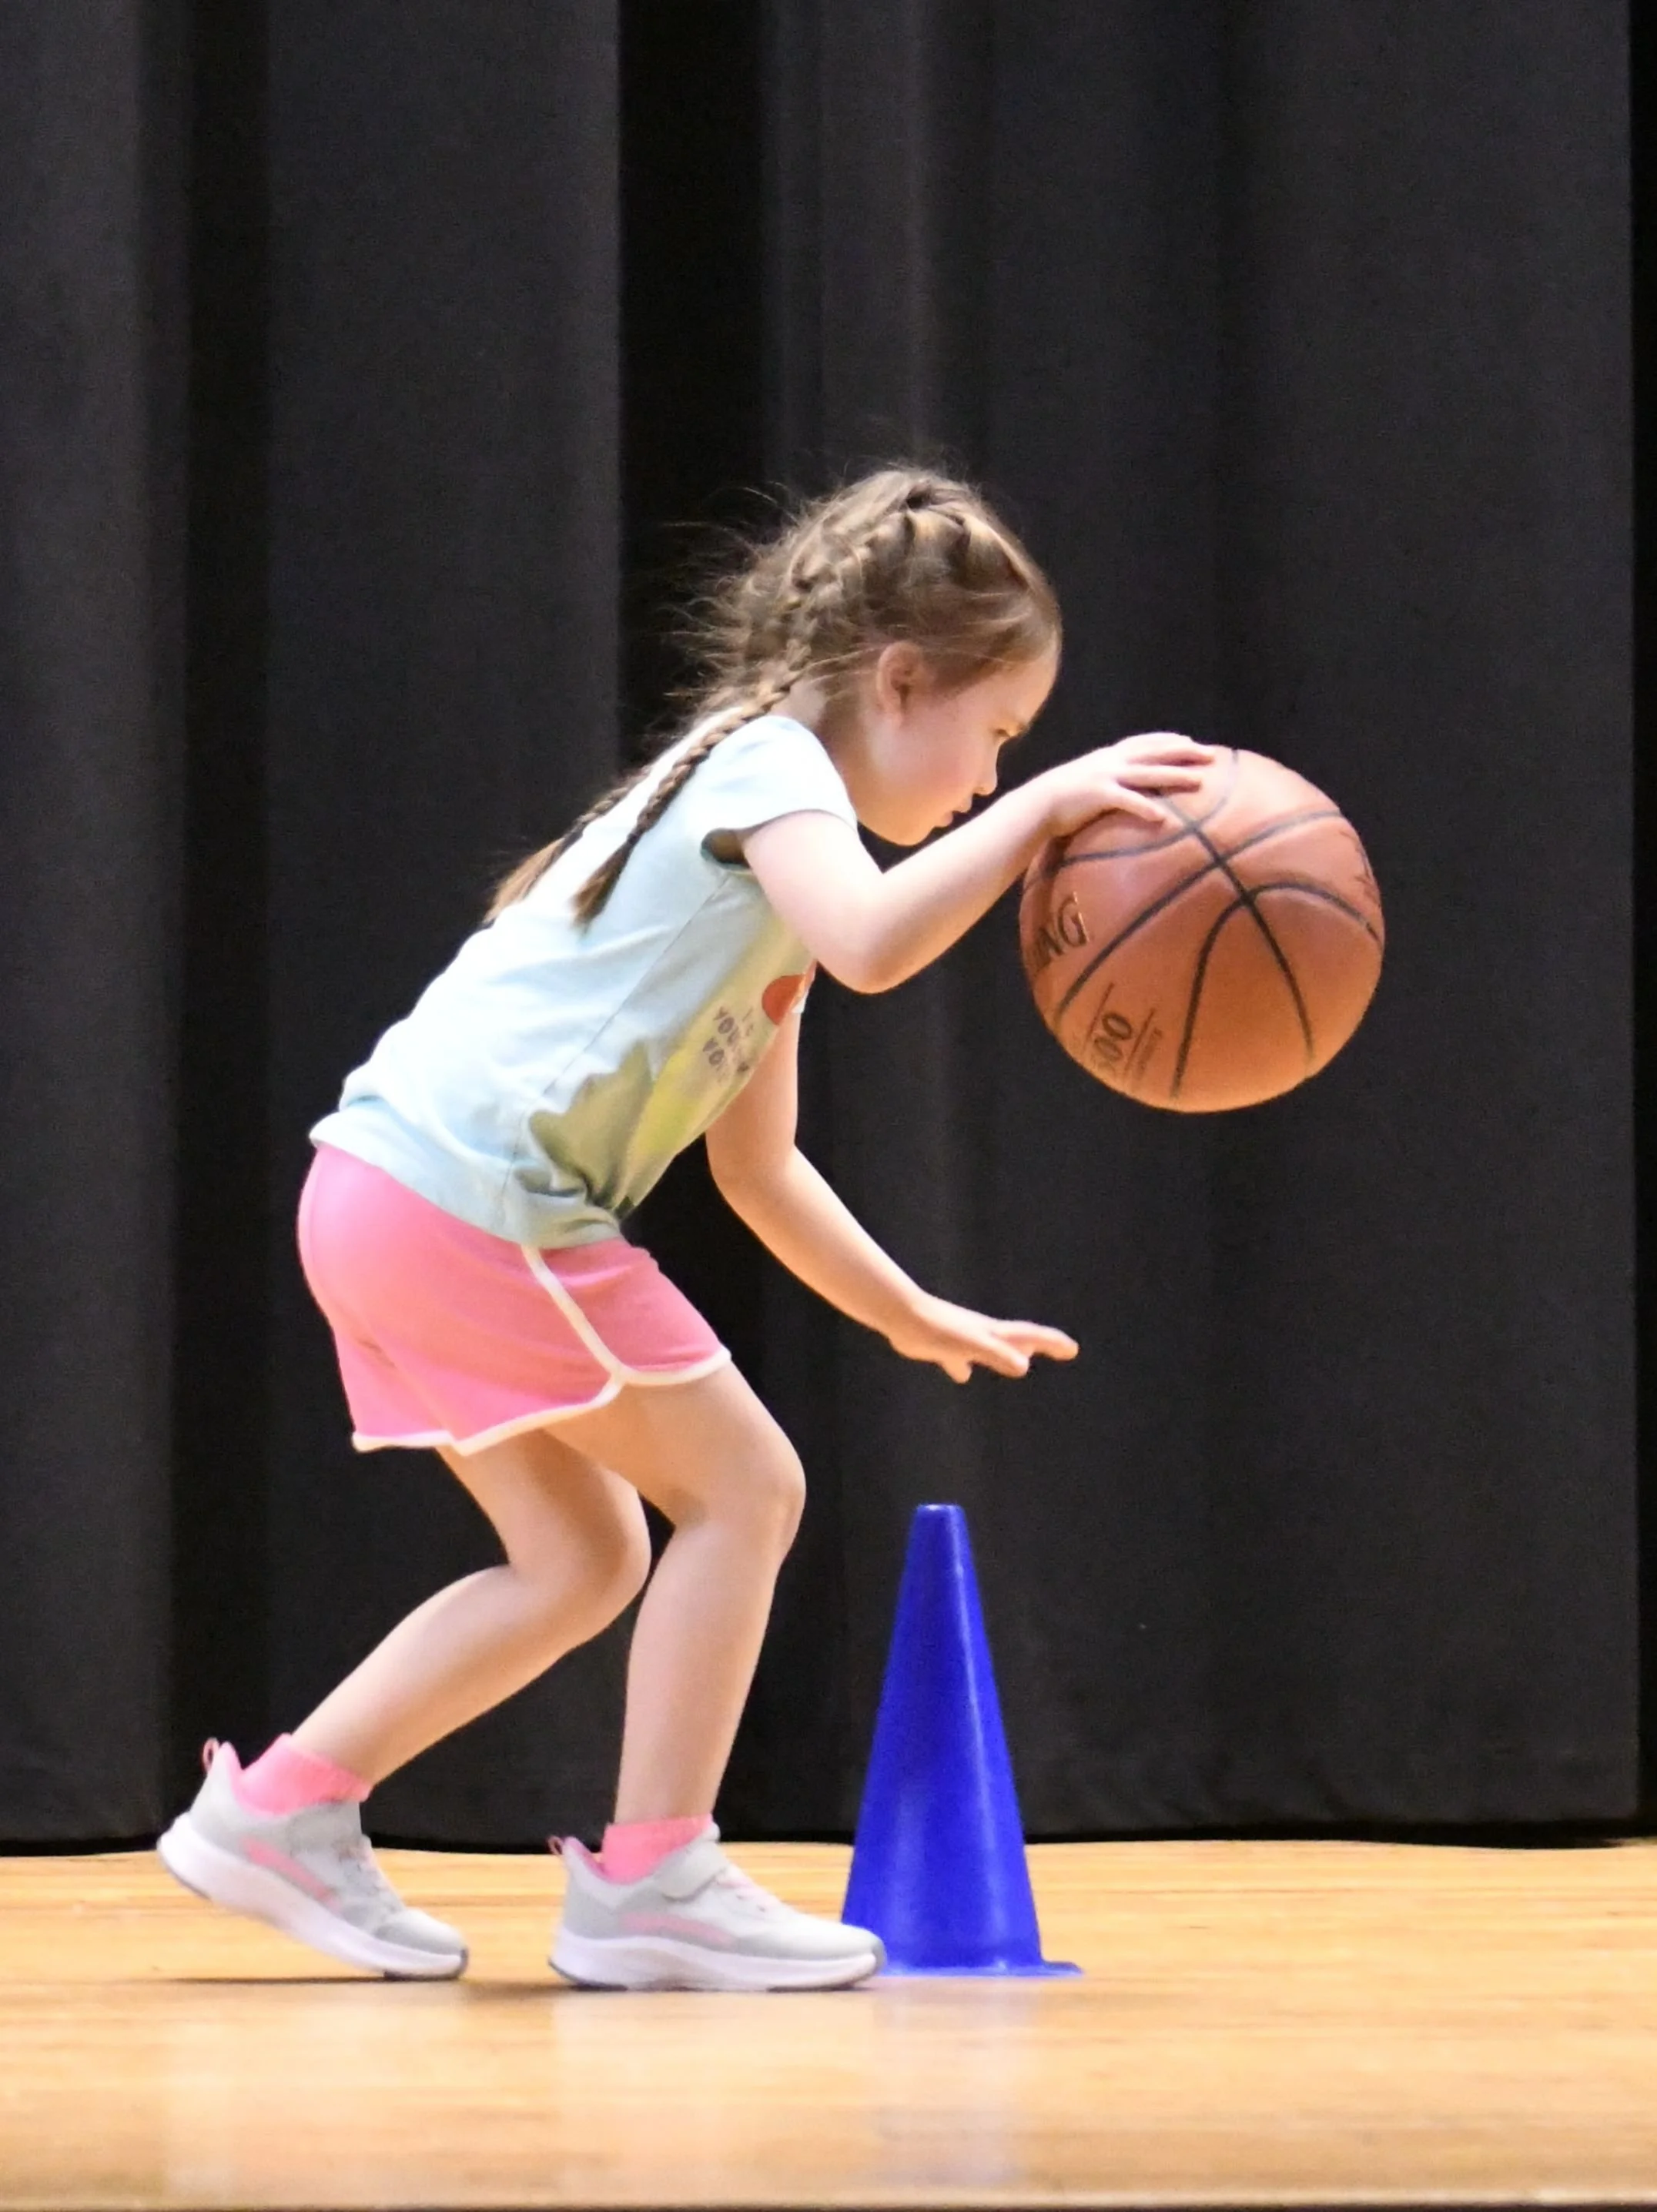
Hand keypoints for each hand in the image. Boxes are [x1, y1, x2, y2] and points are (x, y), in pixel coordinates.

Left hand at [884, 1290, 1079, 1384]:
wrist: (902, 1315)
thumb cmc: (938, 1329)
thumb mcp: (972, 1344)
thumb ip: (996, 1354)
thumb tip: (1023, 1367)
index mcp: (993, 1333)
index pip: (1030, 1336)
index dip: (1052, 1342)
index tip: (1072, 1349)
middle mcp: (983, 1333)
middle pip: (1018, 1339)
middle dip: (1041, 1345)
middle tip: (1062, 1350)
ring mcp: (964, 1338)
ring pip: (993, 1348)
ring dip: (1009, 1355)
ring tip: (1023, 1363)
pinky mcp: (943, 1345)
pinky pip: (960, 1357)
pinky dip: (965, 1365)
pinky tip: (962, 1375)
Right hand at [1034, 732, 1218, 838]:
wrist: (1036, 804)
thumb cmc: (1063, 797)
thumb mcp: (1089, 778)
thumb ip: (1110, 777)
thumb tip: (1125, 784)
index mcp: (1109, 755)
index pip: (1145, 742)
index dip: (1170, 740)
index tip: (1192, 741)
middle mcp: (1111, 761)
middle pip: (1155, 752)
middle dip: (1184, 752)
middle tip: (1211, 754)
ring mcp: (1105, 776)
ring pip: (1148, 773)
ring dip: (1175, 775)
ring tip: (1199, 781)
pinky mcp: (1098, 795)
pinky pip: (1127, 801)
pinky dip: (1145, 807)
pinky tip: (1162, 817)